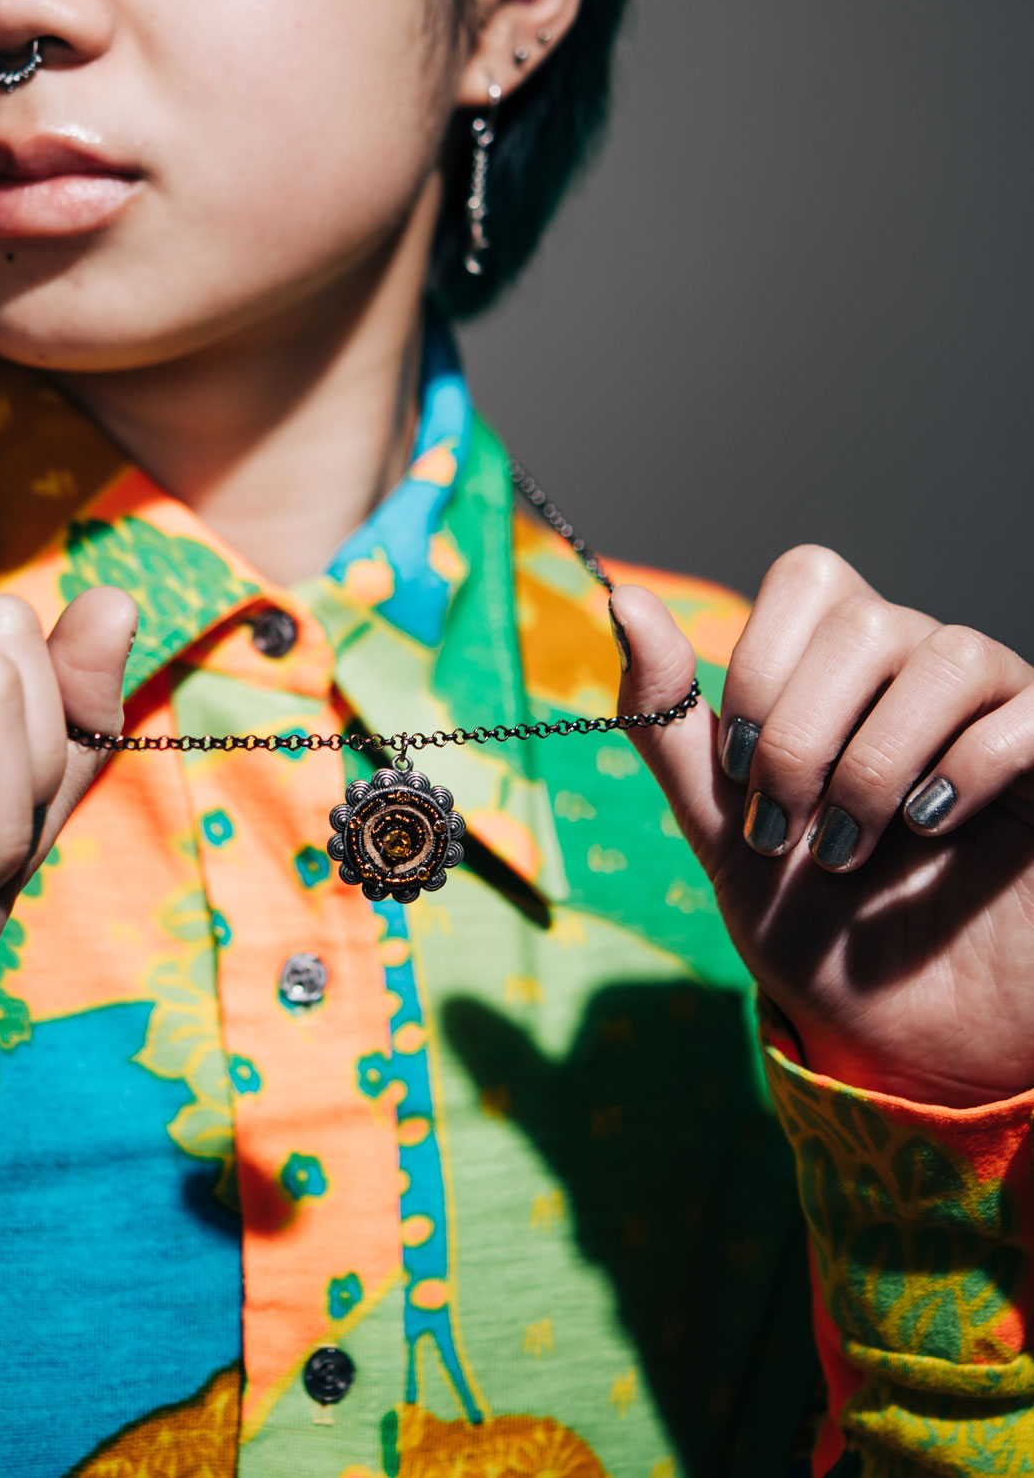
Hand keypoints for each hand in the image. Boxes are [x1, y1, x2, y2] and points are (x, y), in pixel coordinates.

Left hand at [615, 548, 1033, 1105]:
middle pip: (863, 618)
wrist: (910, 1040)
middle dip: (803, 732)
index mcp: (841, 671)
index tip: (741, 771)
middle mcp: (921, 671)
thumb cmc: (819, 926)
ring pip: (947, 654)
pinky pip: (1025, 712)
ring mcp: (995, 712)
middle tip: (786, 831)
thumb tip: (625, 600)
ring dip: (876, 761)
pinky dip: (966, 766)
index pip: (810, 578)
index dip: (761, 662)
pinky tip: (931, 827)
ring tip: (849, 850)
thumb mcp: (719, 827)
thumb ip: (670, 719)